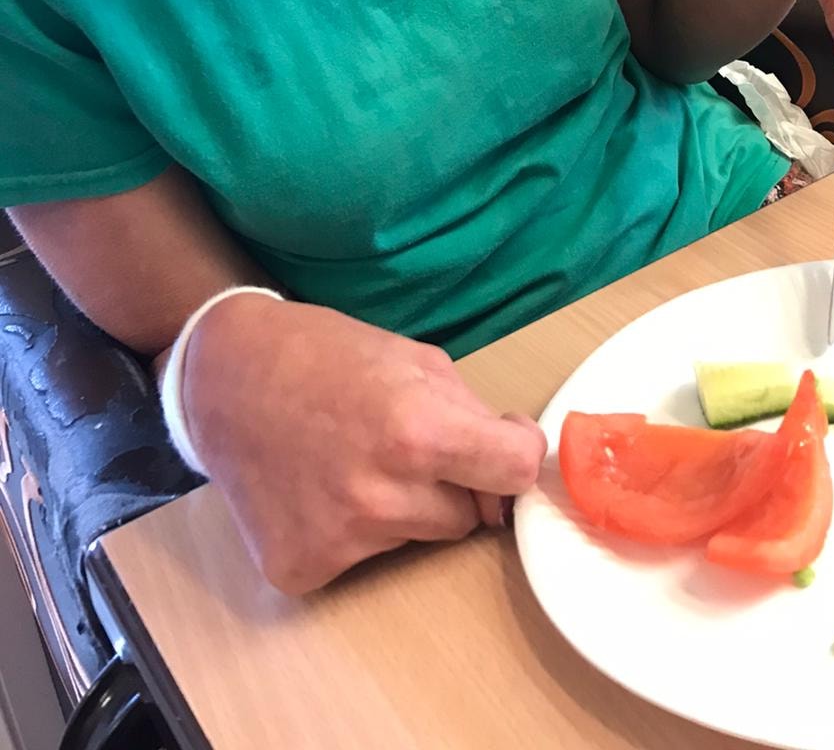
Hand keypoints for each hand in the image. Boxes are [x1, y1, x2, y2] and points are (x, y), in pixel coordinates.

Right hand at [182, 293, 545, 594]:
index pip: (515, 472)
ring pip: (417, 537)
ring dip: (404, 506)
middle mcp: (381, 494)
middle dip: (453, 483)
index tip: (501, 446)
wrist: (225, 377)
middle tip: (402, 443)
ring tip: (353, 459)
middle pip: (467, 516)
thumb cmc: (327, 356)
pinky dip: (352, 530)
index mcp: (417, 430)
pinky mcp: (300, 569)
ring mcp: (338, 539)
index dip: (515, 456)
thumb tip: (517, 466)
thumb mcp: (416, 362)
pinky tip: (319, 488)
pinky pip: (362, 559)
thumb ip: (474, 417)